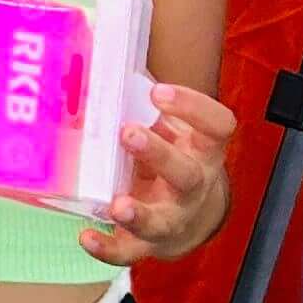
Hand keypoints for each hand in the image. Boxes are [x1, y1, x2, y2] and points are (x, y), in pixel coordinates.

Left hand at [84, 82, 234, 266]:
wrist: (189, 215)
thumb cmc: (172, 156)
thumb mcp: (171, 128)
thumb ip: (142, 101)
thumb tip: (93, 51)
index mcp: (202, 149)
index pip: (216, 126)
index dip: (193, 107)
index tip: (158, 90)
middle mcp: (193, 184)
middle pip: (187, 174)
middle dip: (159, 154)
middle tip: (128, 133)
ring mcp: (172, 218)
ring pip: (163, 221)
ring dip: (140, 214)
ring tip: (118, 205)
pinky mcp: (148, 243)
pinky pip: (131, 251)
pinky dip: (108, 248)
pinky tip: (86, 237)